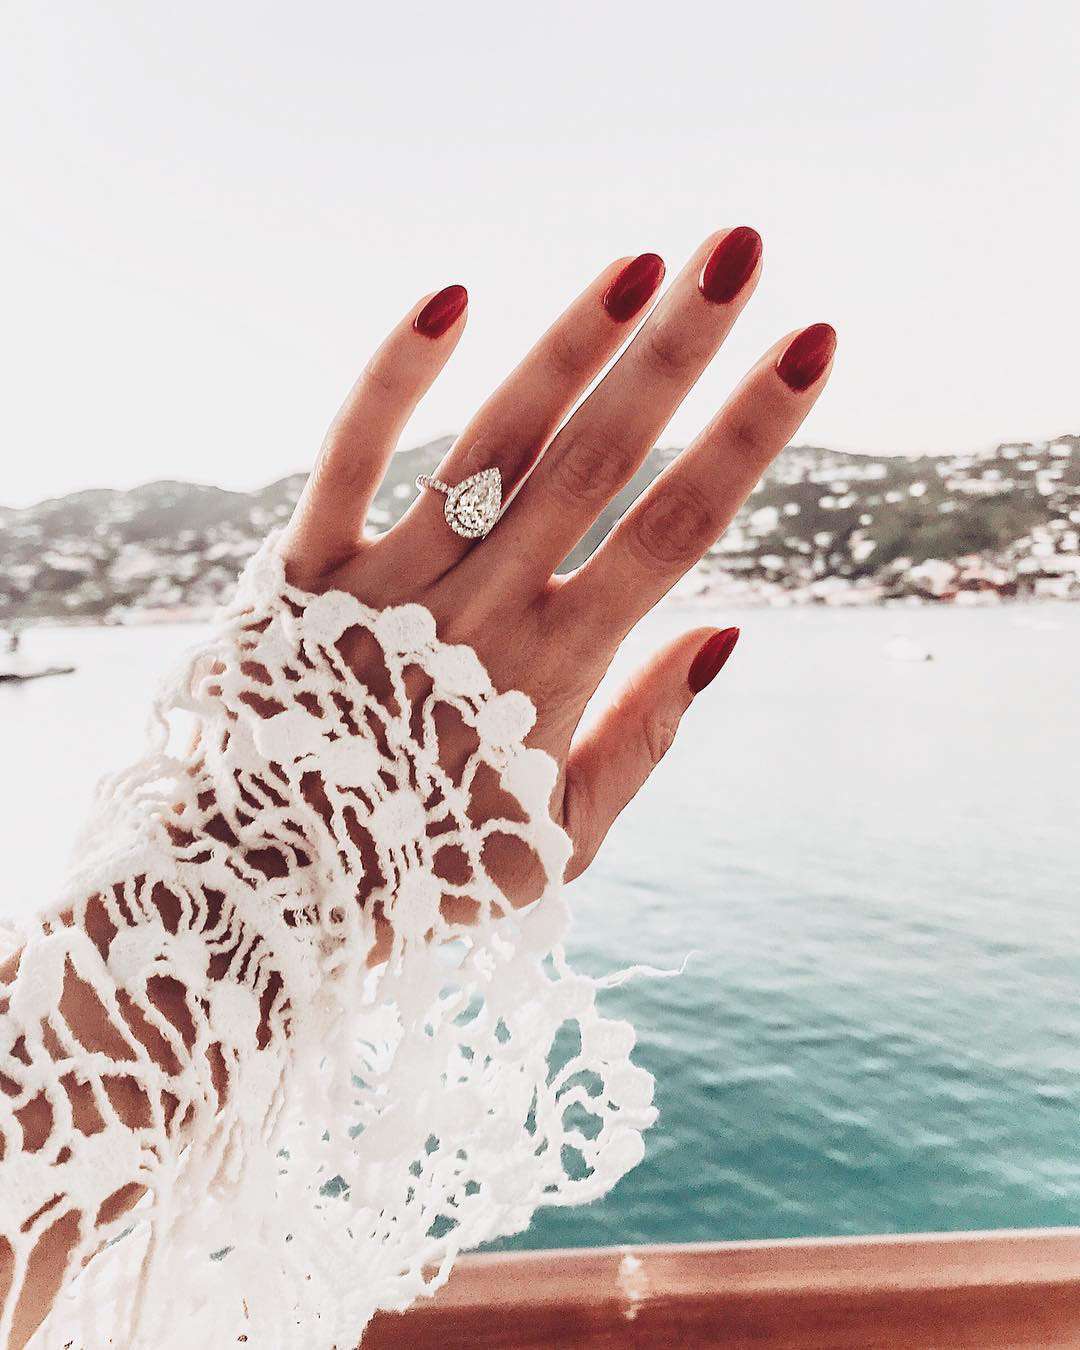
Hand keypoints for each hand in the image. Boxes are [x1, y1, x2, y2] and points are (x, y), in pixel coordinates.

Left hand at [281, 229, 834, 889]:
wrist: (274, 884)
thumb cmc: (432, 862)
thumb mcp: (562, 835)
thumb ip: (645, 738)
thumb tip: (727, 631)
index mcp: (559, 672)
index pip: (676, 532)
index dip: (747, 435)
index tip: (809, 348)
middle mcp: (483, 610)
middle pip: (598, 460)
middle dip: (678, 352)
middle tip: (740, 251)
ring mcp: (390, 583)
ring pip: (494, 443)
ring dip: (569, 347)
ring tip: (642, 263)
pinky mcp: (304, 568)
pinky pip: (352, 456)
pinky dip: (395, 377)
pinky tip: (454, 295)